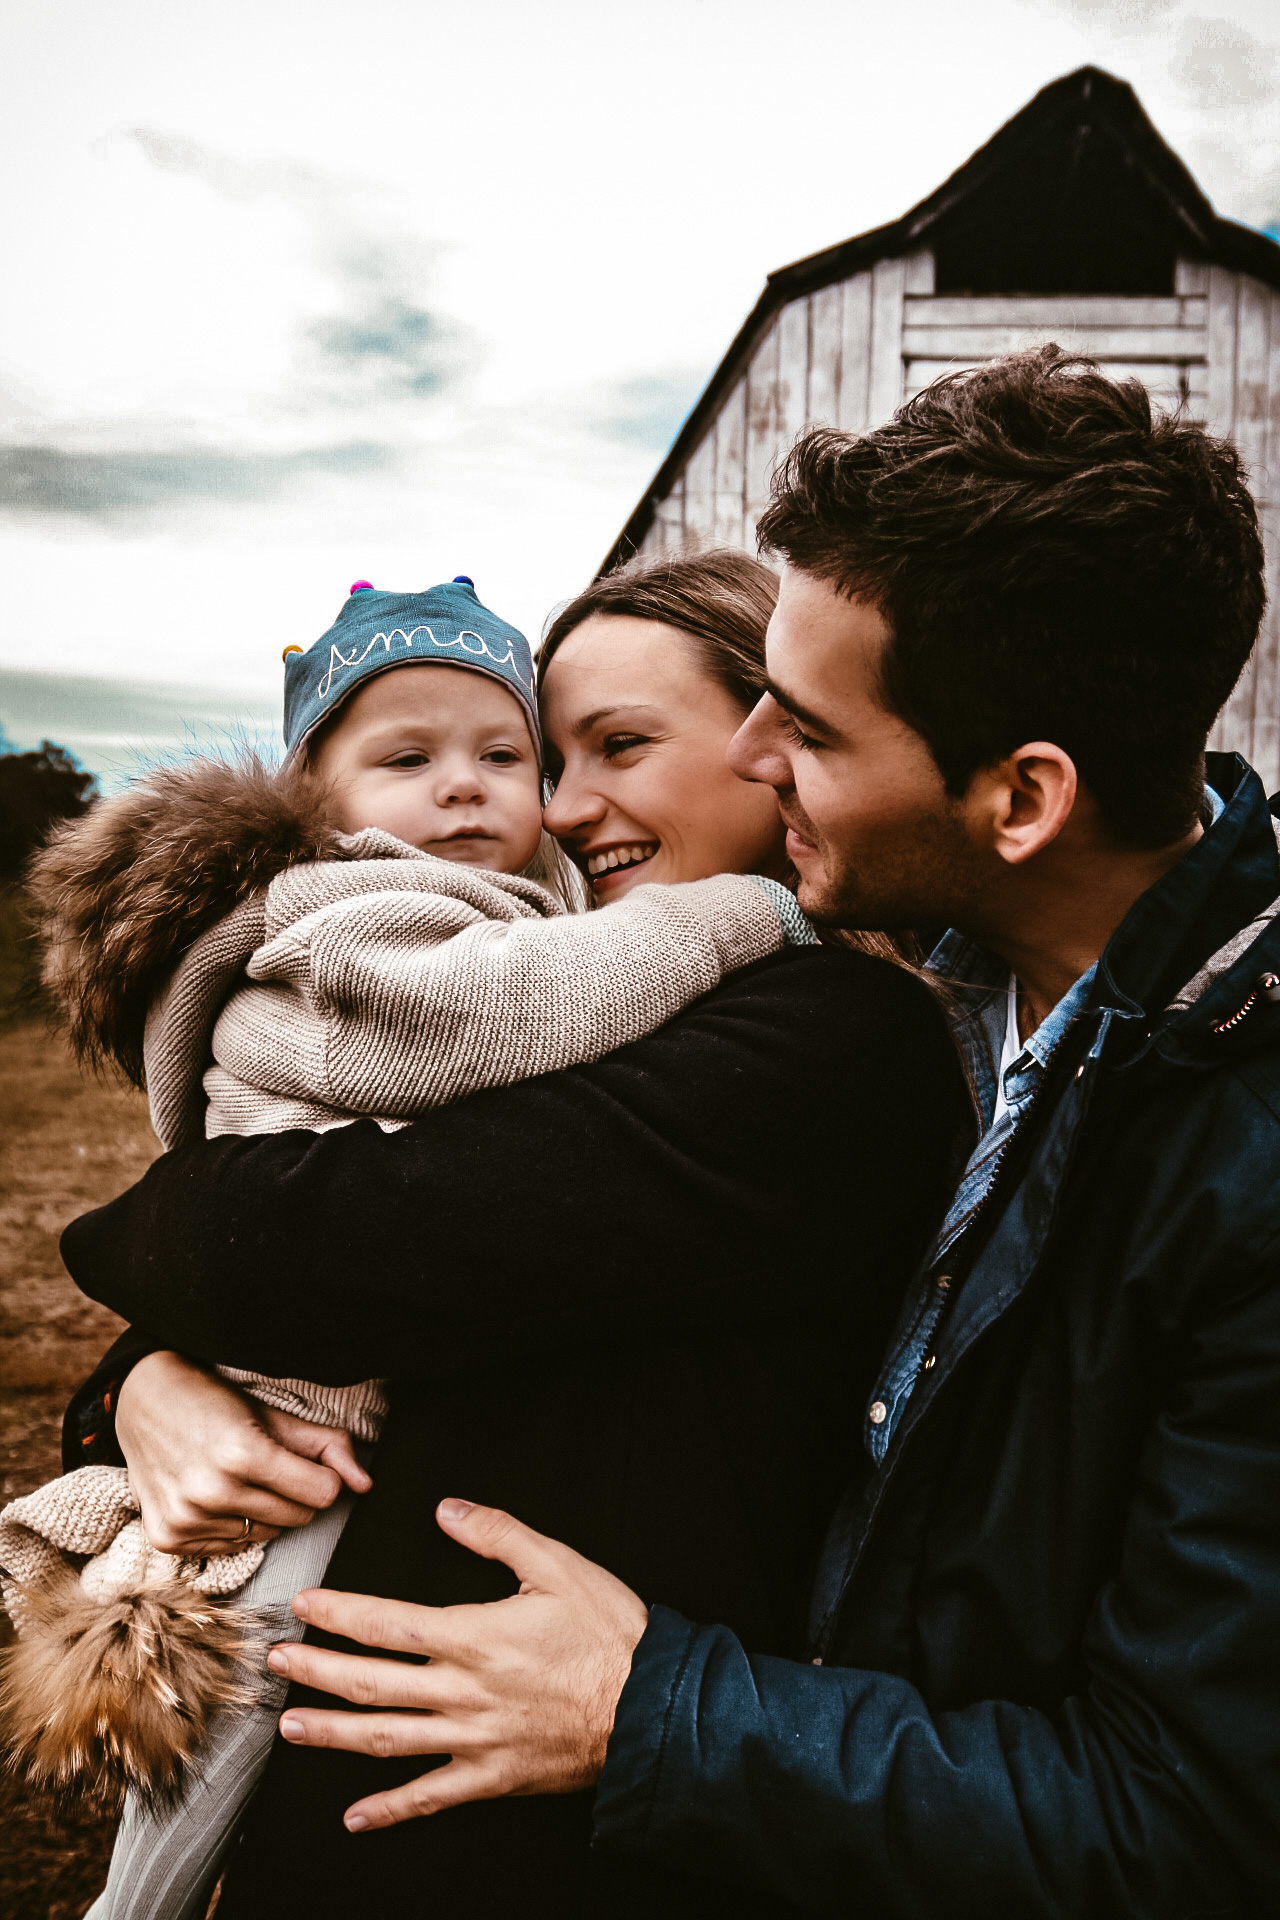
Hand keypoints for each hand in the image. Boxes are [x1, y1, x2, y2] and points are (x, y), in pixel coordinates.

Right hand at [115, 1351, 371, 1556]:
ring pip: (265, 1534)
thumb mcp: (273, 1414)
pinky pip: (231, 1547)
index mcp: (243, 1453)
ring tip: (238, 1476)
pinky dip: (232, 1525)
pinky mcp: (168, 1539)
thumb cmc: (215, 1402)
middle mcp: (212, 1492)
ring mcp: (186, 1520)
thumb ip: (327, 1446)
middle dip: (295, 1493)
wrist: (141, 1400)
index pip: (323, 1494)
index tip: (307, 1462)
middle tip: (270, 1466)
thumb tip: (365, 1484)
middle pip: (297, 1517)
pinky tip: (214, 1495)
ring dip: (262, 1509)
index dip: (322, 1477)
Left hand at [267, 1498, 648, 1829]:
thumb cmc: (610, 1633)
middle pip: (371, 1682)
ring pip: (386, 1739)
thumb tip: (447, 1510)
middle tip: (273, 1664)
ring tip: (290, 1727)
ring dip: (332, 1733)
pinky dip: (389, 1811)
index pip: (387, 1624)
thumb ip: (498, 1533)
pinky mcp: (492, 1777)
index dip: (340, 1613)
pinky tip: (355, 1817)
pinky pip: (430, 1798)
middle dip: (316, 1671)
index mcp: (473, 1636)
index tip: (305, 1606)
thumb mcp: (558, 1564)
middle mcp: (463, 1691)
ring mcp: (473, 1740)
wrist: (652, 1707)